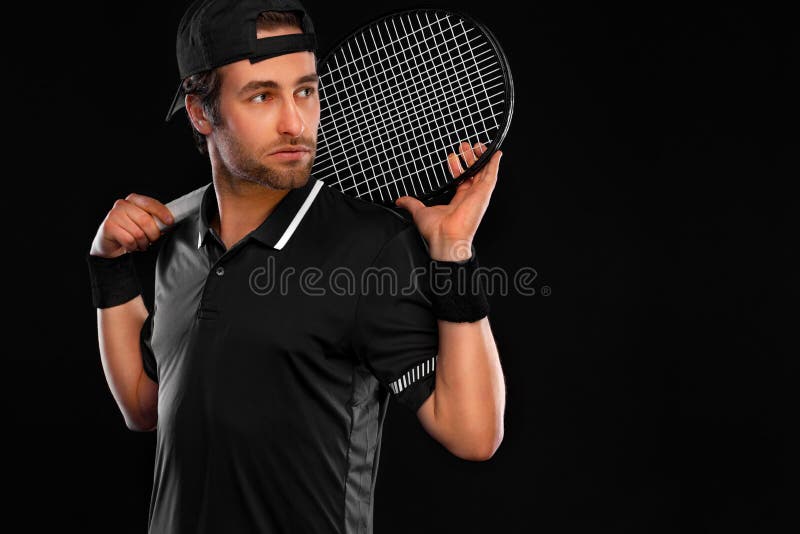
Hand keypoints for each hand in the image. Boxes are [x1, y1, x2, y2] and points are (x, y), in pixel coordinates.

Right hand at [89, 193, 174, 257]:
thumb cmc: (130, 232)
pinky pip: (129, 240)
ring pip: (138, 233)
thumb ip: (154, 219)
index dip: (162, 213)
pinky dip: (133, 247)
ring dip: (142, 243)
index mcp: (133, 200)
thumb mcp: (144, 223)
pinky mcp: (108, 226)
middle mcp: (122, 204)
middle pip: (145, 220)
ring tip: (139, 243)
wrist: (110, 244)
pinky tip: (130, 246)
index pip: (150, 203)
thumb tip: (169, 222)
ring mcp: (114, 214)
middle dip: (153, 234)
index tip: (170, 222)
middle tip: (151, 240)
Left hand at [394, 140, 501, 260]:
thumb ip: (411, 204)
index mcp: (459, 201)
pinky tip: (497, 153)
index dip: (457, 168)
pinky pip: (492, 175)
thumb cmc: (436, 231)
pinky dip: (495, 164)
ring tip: (478, 145)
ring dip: (481, 158)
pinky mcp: (484, 192)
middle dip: (470, 159)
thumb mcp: (420, 212)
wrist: (445, 237)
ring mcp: (478, 194)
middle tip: (465, 146)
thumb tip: (400, 201)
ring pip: (483, 171)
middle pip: (473, 173)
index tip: (453, 156)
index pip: (460, 180)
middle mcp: (470, 197)